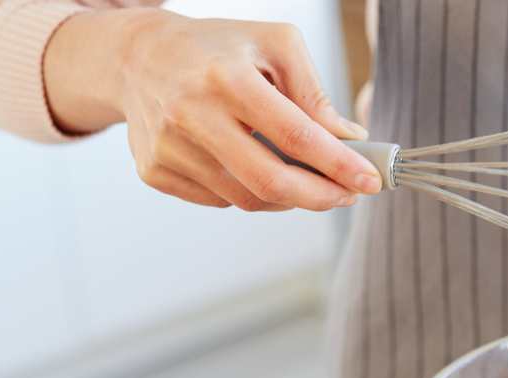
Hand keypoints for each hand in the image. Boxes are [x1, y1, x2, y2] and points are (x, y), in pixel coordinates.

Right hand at [46, 9, 381, 210]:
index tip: (369, 181)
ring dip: (290, 198)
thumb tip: (349, 141)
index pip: (296, 135)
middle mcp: (190, 113)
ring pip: (247, 198)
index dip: (338, 165)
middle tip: (348, 195)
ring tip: (310, 180)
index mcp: (225, 77)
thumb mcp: (275, 46)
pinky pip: (220, 201)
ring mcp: (168, 147)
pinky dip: (251, 194)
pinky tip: (258, 169)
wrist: (138, 56)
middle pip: (270, 180)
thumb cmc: (219, 48)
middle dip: (321, 196)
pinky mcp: (154, 170)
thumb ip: (315, 93)